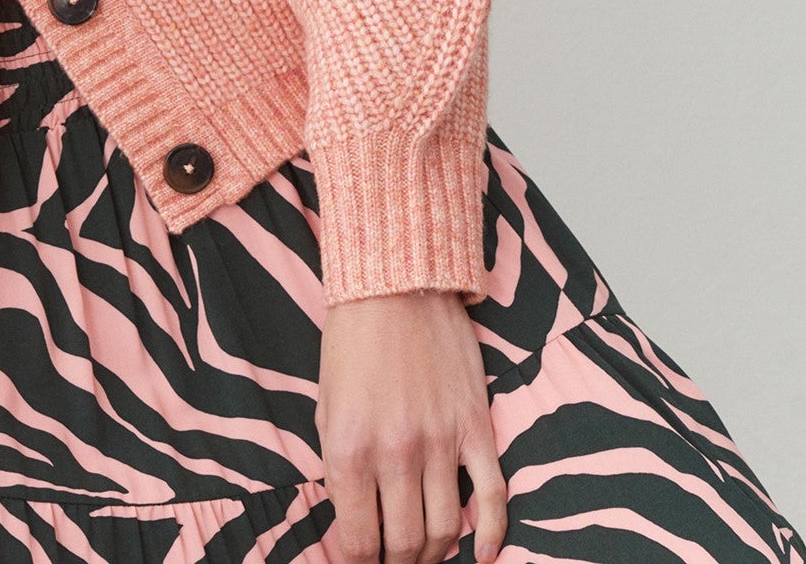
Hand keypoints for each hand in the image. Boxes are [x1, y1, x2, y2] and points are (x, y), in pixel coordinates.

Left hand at [317, 289, 507, 563]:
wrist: (395, 284)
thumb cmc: (353, 343)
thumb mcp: (327, 406)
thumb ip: (338, 467)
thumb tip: (352, 520)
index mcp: (350, 447)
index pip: (357, 539)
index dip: (356, 562)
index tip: (357, 562)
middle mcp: (397, 453)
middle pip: (403, 544)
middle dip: (395, 563)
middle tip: (391, 560)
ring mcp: (442, 443)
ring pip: (444, 530)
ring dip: (433, 552)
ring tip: (422, 554)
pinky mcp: (476, 427)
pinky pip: (492, 497)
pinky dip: (490, 533)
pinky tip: (482, 553)